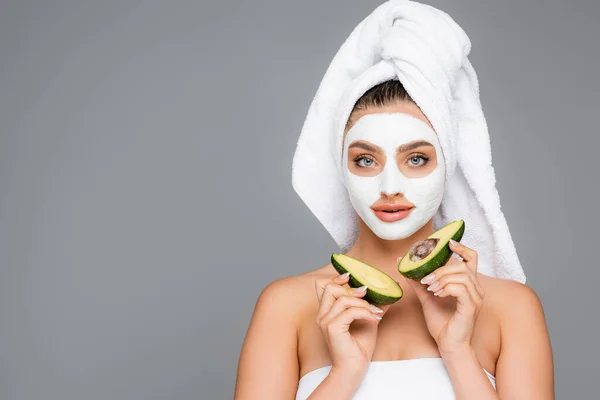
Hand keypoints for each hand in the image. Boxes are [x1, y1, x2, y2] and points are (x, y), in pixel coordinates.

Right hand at [315, 273, 391, 374]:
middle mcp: (322, 314)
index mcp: (327, 311)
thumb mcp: (368, 320)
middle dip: (351, 289)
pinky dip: (365, 312)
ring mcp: (326, 321)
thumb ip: (373, 305)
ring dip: (362, 303)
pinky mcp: (332, 328)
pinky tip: (374, 319)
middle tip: (367, 295)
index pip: (323, 286)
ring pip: (342, 299)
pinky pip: (350, 312)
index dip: (336, 278)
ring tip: (374, 311)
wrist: (353, 369)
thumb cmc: (358, 348)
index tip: (351, 277)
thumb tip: (388, 293)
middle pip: (330, 287)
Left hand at [402, 240, 483, 354]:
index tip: (448, 243)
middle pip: (461, 265)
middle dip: (441, 268)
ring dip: (442, 278)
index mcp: (468, 283)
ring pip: (461, 275)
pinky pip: (461, 288)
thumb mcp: (425, 296)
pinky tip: (437, 294)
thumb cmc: (441, 321)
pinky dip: (447, 288)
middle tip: (426, 279)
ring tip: (430, 288)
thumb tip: (402, 263)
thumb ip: (417, 280)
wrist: (447, 344)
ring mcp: (476, 297)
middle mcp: (476, 288)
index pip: (471, 258)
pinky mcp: (472, 306)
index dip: (461, 247)